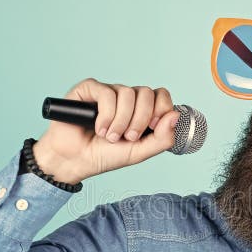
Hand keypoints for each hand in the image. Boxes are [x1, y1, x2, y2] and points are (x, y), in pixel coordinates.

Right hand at [33, 78, 180, 182]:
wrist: (75, 161)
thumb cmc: (105, 156)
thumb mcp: (140, 152)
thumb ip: (162, 138)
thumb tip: (176, 116)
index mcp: (140, 110)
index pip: (161, 95)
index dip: (161, 109)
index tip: (153, 127)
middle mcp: (126, 98)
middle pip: (146, 93)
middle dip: (140, 119)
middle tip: (128, 137)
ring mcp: (108, 92)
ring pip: (127, 93)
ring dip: (121, 121)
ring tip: (110, 136)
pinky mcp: (89, 90)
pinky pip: (106, 93)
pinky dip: (106, 115)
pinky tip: (98, 128)